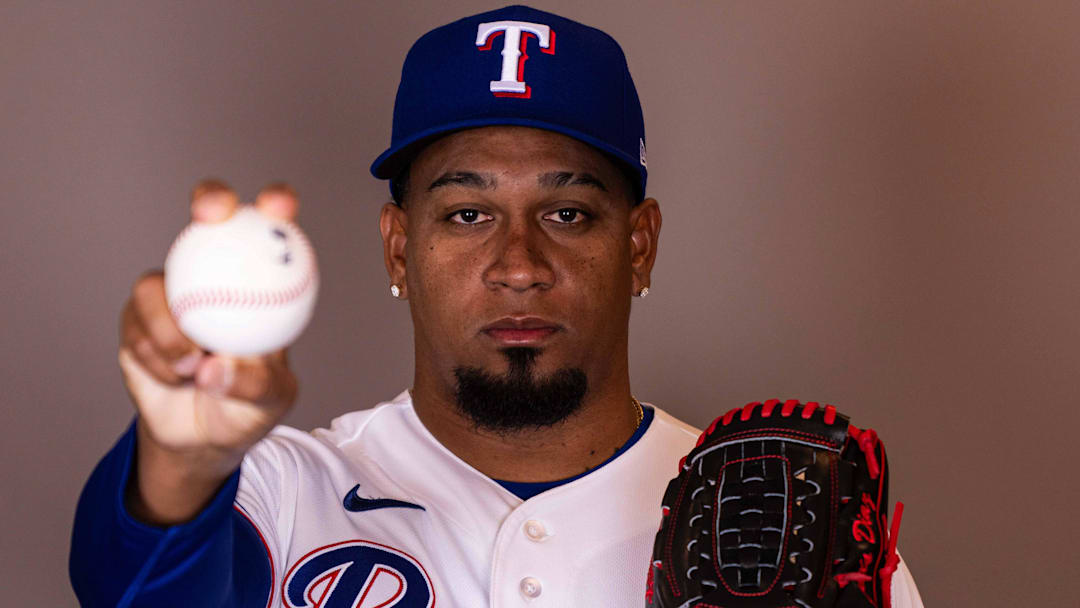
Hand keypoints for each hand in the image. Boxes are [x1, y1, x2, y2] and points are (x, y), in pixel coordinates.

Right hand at [118, 180, 300, 523]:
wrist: (203, 437)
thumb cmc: (250, 409)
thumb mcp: (270, 401)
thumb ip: (252, 383)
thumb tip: (213, 368)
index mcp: (261, 282)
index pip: (273, 230)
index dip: (276, 204)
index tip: (279, 207)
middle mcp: (215, 273)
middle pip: (210, 216)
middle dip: (211, 199)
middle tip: (210, 217)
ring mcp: (172, 292)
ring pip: (156, 284)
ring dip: (168, 327)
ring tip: (189, 365)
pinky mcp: (136, 318)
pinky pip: (135, 325)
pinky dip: (154, 357)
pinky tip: (174, 377)